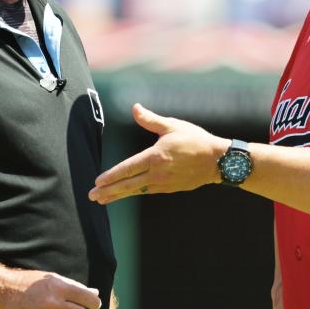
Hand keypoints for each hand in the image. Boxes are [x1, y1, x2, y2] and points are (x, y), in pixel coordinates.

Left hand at [88, 103, 227, 203]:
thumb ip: (150, 120)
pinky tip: (126, 193)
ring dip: (118, 195)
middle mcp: (158, 173)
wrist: (217, 161)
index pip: (128, 168)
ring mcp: (164, 183)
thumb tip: (134, 107)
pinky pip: (147, 191)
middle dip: (109, 191)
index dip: (111, 176)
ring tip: (103, 200)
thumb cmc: (195, 140)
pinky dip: (134, 193)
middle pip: (128, 184)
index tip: (97, 182)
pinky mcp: (170, 188)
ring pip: (136, 191)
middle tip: (92, 196)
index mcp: (156, 156)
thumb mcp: (172, 126)